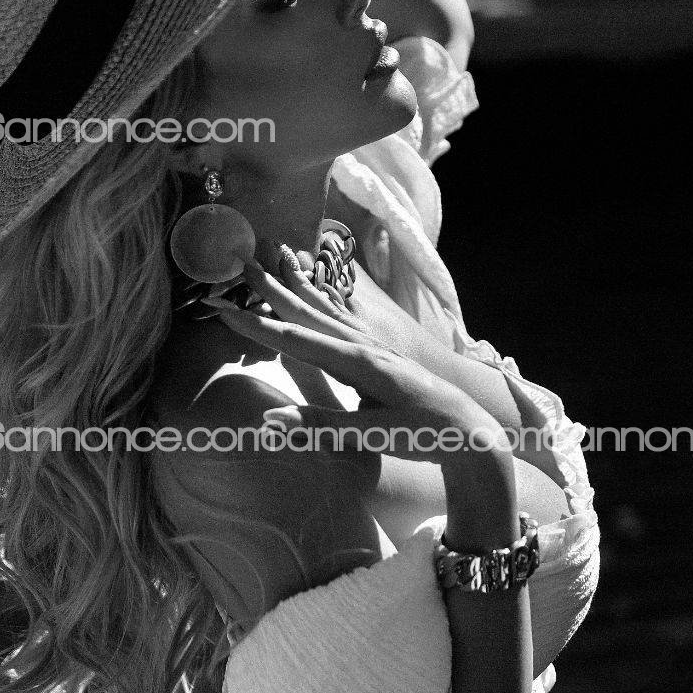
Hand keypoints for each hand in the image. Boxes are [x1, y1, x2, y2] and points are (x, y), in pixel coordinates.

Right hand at [200, 256, 510, 470]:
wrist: (470, 432)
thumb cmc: (423, 436)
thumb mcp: (370, 436)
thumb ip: (319, 427)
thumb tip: (268, 422)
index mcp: (360, 363)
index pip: (297, 340)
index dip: (256, 326)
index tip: (222, 308)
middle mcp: (365, 346)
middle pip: (309, 311)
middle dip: (272, 288)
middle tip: (240, 262)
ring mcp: (375, 347)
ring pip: (327, 309)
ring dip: (298, 284)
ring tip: (277, 256)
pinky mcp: (381, 355)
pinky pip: (345, 319)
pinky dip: (325, 299)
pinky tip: (318, 290)